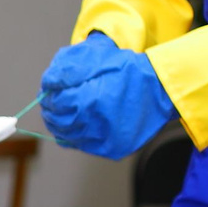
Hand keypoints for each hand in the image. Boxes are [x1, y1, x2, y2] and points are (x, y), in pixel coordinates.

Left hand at [38, 32, 176, 158]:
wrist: (161, 88)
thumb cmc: (127, 69)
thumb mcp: (96, 58)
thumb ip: (66, 70)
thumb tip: (46, 85)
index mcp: (91, 100)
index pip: (57, 103)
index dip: (50, 96)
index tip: (48, 92)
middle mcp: (96, 124)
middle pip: (59, 122)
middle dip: (52, 111)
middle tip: (52, 103)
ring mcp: (105, 140)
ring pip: (68, 136)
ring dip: (61, 124)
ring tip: (65, 112)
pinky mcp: (112, 148)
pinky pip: (83, 144)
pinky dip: (76, 134)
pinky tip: (78, 122)